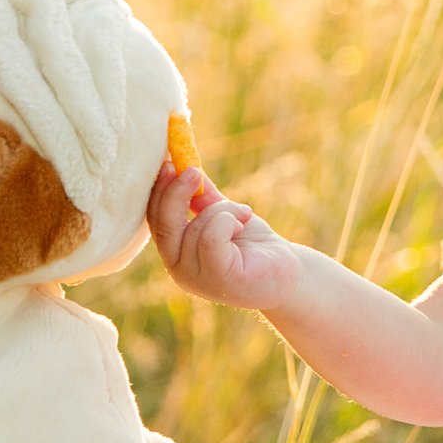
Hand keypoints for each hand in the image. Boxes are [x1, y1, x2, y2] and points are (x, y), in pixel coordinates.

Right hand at [145, 162, 304, 309]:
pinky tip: (243, 224)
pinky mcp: (220, 279)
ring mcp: (197, 279)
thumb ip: (201, 196)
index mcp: (175, 254)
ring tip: (243, 215)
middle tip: (193, 170)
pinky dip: (230, 220)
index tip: (169, 162)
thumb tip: (183, 163)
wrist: (288, 273)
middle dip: (175, 192)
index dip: (159, 190)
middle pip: (163, 224)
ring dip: (225, 210)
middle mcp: (179, 270)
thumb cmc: (254, 244)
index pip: (154, 219)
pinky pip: (213, 235)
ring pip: (197, 225)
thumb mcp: (223, 214)